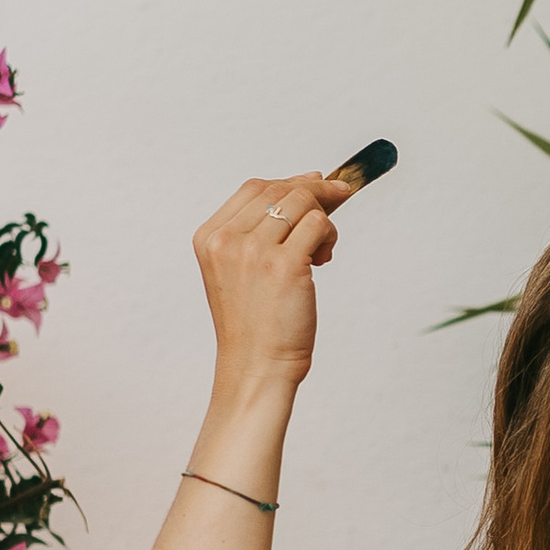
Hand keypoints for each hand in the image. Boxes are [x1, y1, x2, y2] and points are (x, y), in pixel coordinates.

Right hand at [192, 170, 352, 394]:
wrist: (255, 367)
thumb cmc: (255, 325)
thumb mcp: (239, 272)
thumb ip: (258, 234)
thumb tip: (306, 190)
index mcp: (210, 238)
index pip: (253, 189)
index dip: (289, 182)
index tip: (316, 183)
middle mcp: (227, 240)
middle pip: (279, 190)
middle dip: (315, 190)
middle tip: (340, 196)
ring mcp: (254, 251)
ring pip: (302, 203)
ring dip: (324, 219)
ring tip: (322, 250)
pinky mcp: (284, 266)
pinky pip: (318, 225)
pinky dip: (329, 235)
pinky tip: (323, 259)